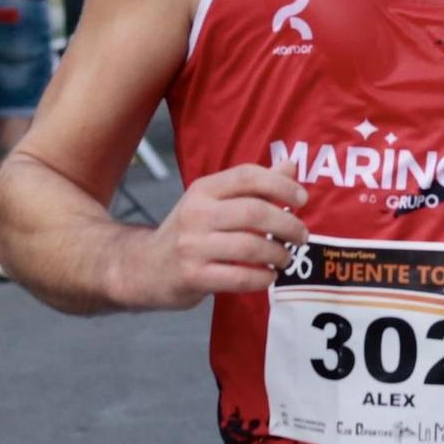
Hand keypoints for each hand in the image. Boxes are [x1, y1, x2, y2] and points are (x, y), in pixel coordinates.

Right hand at [120, 162, 308, 310]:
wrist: (142, 268)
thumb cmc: (188, 232)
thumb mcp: (213, 202)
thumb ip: (252, 186)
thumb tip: (290, 166)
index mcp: (203, 190)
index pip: (247, 176)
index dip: (281, 185)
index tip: (302, 199)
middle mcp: (196, 214)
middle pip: (254, 212)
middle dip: (287, 225)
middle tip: (301, 236)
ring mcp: (192, 246)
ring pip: (250, 246)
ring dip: (278, 254)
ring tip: (286, 258)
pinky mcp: (192, 277)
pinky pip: (238, 277)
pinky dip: (262, 278)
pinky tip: (269, 277)